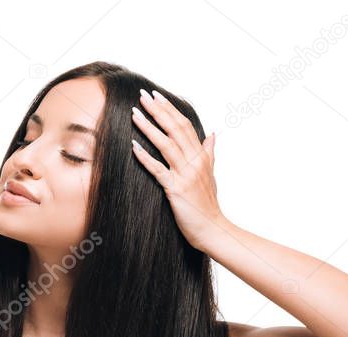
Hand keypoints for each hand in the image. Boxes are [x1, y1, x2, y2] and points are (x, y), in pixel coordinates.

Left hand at [131, 87, 223, 250]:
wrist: (212, 229)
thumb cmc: (208, 204)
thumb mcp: (211, 174)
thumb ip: (210, 153)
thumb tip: (213, 134)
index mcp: (201, 156)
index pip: (185, 125)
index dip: (170, 109)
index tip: (157, 96)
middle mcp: (195, 162)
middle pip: (175, 129)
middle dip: (158, 111)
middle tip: (142, 96)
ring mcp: (186, 175)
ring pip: (166, 145)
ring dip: (149, 128)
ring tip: (134, 114)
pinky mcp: (176, 189)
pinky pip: (159, 170)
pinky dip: (145, 157)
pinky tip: (133, 146)